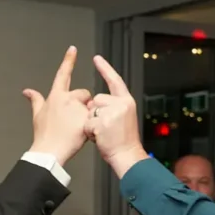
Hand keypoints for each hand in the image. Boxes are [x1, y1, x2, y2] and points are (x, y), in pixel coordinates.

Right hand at [23, 46, 91, 164]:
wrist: (49, 152)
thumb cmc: (43, 135)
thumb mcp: (37, 115)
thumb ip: (35, 100)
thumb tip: (27, 91)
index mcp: (55, 96)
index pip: (63, 74)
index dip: (68, 60)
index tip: (74, 48)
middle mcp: (66, 99)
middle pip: (83, 93)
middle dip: (82, 103)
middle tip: (73, 120)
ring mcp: (76, 108)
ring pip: (90, 105)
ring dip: (88, 113)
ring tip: (76, 128)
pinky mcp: (86, 118)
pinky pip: (94, 116)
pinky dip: (92, 123)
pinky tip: (83, 132)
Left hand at [85, 55, 148, 176]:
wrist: (127, 156)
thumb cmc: (124, 141)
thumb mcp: (123, 117)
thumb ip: (112, 106)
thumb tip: (95, 102)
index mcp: (127, 101)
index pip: (115, 80)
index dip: (105, 69)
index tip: (96, 58)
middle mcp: (121, 104)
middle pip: (97, 99)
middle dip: (95, 113)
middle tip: (106, 127)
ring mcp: (111, 112)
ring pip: (91, 111)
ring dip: (92, 123)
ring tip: (104, 133)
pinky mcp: (102, 122)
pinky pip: (87, 123)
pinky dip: (90, 132)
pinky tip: (100, 138)